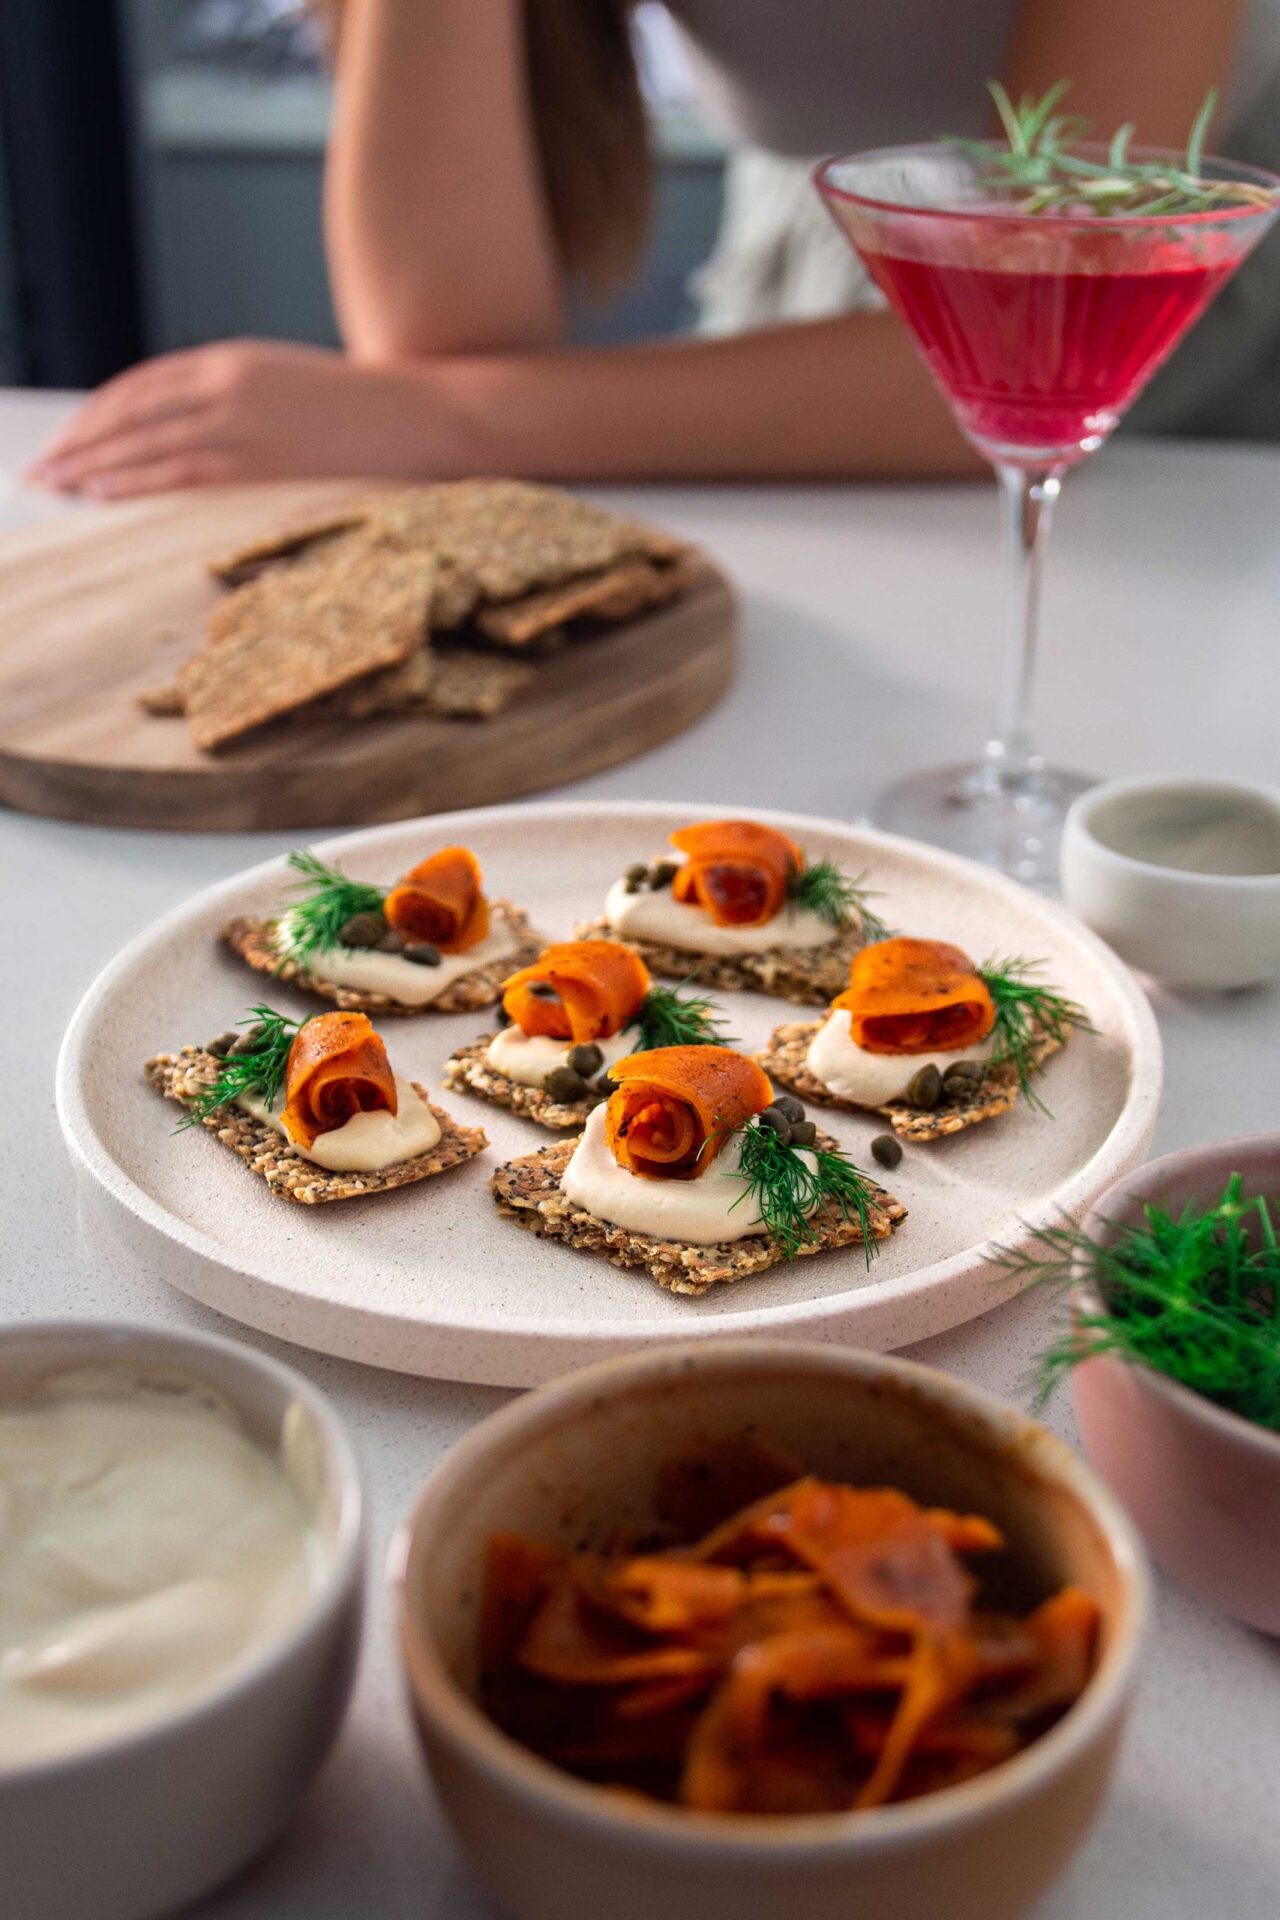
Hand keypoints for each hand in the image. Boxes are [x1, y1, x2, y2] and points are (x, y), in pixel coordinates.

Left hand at [24, 339, 455, 497]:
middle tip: (42, 473)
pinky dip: (138, 483)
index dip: (95, 416)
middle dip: (79, 444)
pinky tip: (106, 494)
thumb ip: (235, 401)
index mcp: (233, 360)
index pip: (141, 386)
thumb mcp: (286, 387)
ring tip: (60, 488)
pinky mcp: (266, 460)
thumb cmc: (360, 411)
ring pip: (148, 444)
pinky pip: (185, 473)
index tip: (67, 441)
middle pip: (131, 414)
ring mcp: (246, 422)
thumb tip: (185, 436)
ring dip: (95, 467)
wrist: (422, 413)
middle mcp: (230, 385)